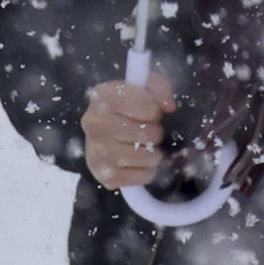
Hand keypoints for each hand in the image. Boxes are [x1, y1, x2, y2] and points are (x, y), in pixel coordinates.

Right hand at [82, 70, 177, 190]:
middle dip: (154, 132)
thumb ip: (159, 88)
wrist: (102, 135)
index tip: (147, 111)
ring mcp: (97, 151)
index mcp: (102, 96)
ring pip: (148, 156)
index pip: (147, 105)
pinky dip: (146, 172)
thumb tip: (168, 106)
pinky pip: (143, 176)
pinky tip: (135, 163)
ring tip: (141, 147)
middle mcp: (94, 123)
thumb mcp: (142, 89)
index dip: (154, 109)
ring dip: (152, 153)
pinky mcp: (105, 176)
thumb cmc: (126, 109)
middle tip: (144, 131)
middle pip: (148, 132)